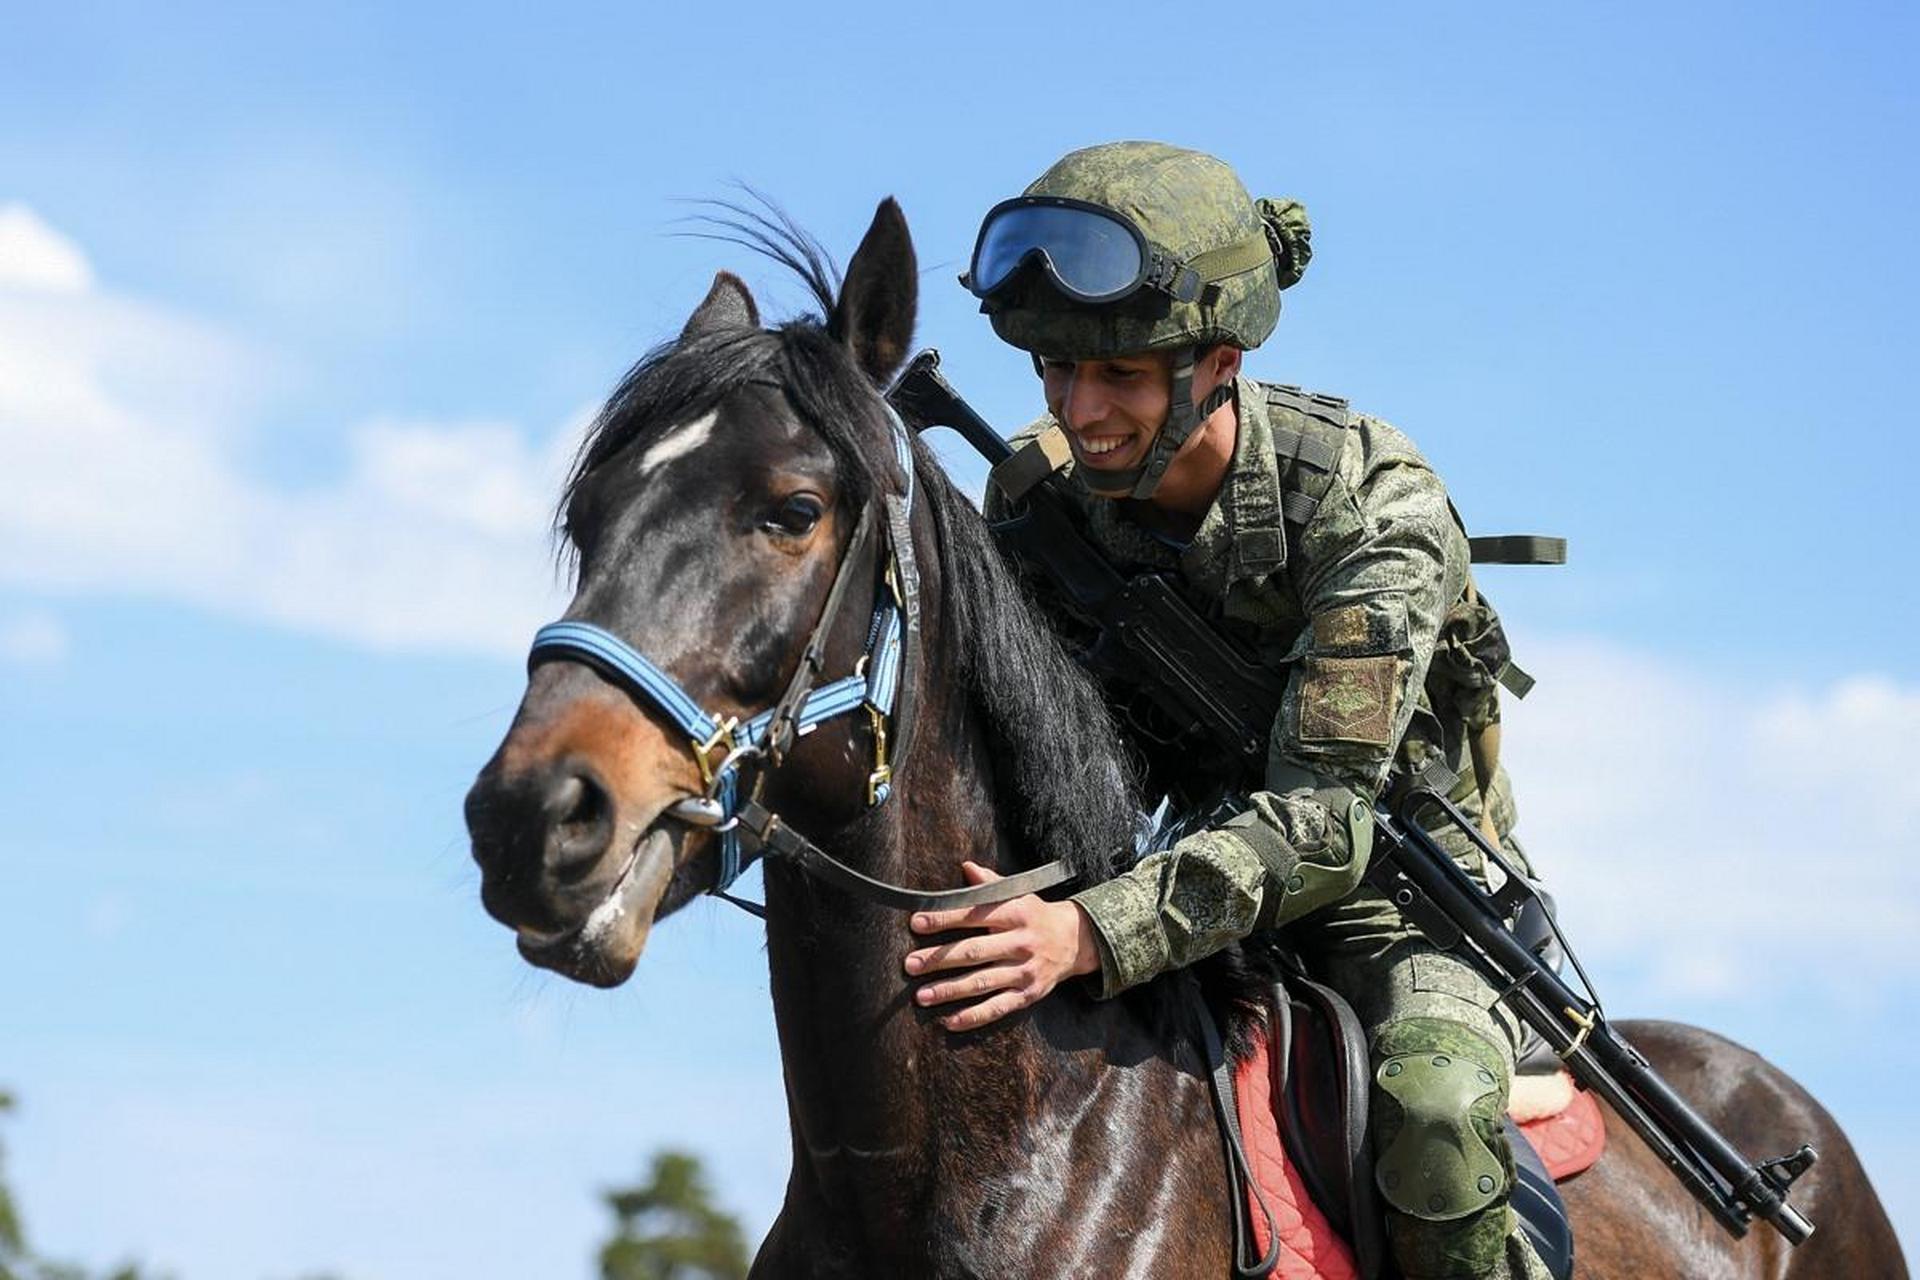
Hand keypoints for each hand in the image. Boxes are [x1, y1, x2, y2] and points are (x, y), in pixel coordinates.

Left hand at [903, 860, 1100, 1032]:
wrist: (1075, 941)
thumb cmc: (1034, 915)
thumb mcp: (1018, 894)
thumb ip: (991, 884)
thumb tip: (966, 866)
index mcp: (1015, 914)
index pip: (974, 914)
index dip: (944, 918)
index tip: (916, 922)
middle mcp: (1020, 943)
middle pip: (974, 952)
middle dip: (939, 959)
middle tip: (910, 964)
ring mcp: (1025, 971)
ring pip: (982, 983)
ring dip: (950, 990)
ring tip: (921, 996)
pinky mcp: (1028, 995)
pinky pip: (998, 1008)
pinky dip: (974, 1017)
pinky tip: (949, 1021)